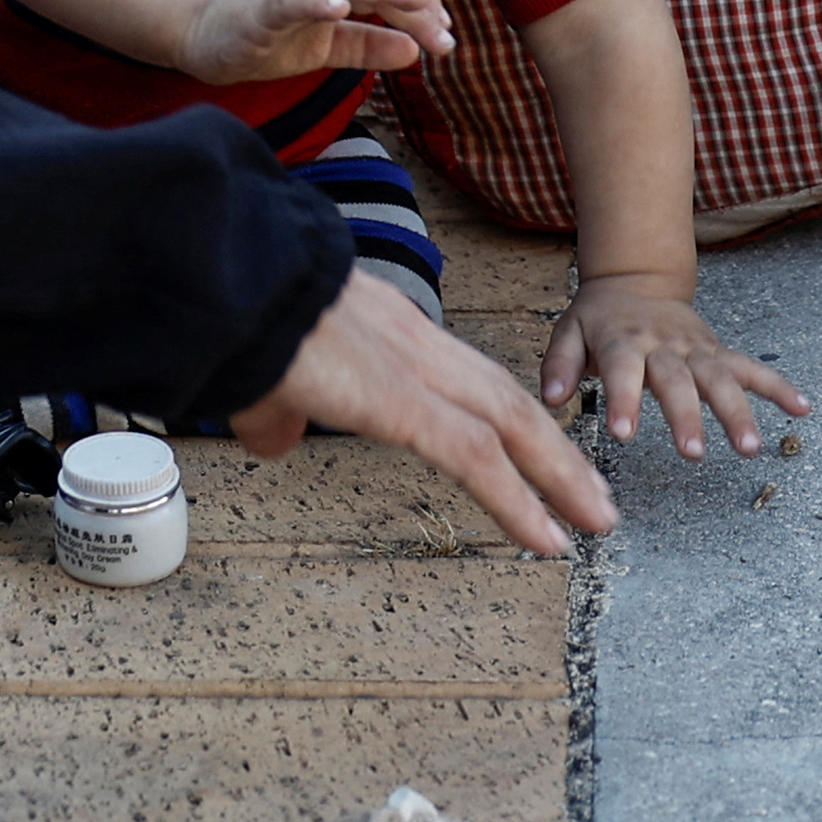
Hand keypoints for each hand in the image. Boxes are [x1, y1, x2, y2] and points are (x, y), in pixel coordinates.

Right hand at [181, 0, 450, 90]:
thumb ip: (368, 45)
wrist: (199, 28)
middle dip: (415, 2)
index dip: (422, 5)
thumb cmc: (266, 33)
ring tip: (415, 0)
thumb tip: (415, 51)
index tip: (447, 36)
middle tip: (445, 34)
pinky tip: (338, 7)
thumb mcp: (326, 45)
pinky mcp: (260, 7)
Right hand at [232, 276, 616, 556]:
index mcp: (387, 330)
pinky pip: (475, 458)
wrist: (225, 283)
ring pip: (509, 423)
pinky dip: (518, 500)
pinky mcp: (400, 402)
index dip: (506, 416)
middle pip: (505, 398)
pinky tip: (545, 539)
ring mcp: (413, 367)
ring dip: (559, 474)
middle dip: (555, 449)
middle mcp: (414, 342)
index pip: (465, 377)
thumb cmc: (234, 321)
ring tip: (596, 519)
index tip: (535, 451)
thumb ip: (279, 411)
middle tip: (593, 494)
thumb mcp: (264, 375)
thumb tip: (275, 440)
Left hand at [544, 277, 808, 459]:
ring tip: (750, 448)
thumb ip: (559, 364)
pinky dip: (779, 386)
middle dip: (686, 416)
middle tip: (692, 453)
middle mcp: (664, 346)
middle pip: (677, 381)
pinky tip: (802, 408)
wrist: (634, 281)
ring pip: (721, 379)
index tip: (623, 434)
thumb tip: (550, 398)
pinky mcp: (718, 352)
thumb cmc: (598, 319)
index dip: (623, 400)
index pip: (622, 371)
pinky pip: (752, 369)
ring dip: (738, 412)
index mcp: (623, 342)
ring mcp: (696, 349)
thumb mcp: (567, 332)